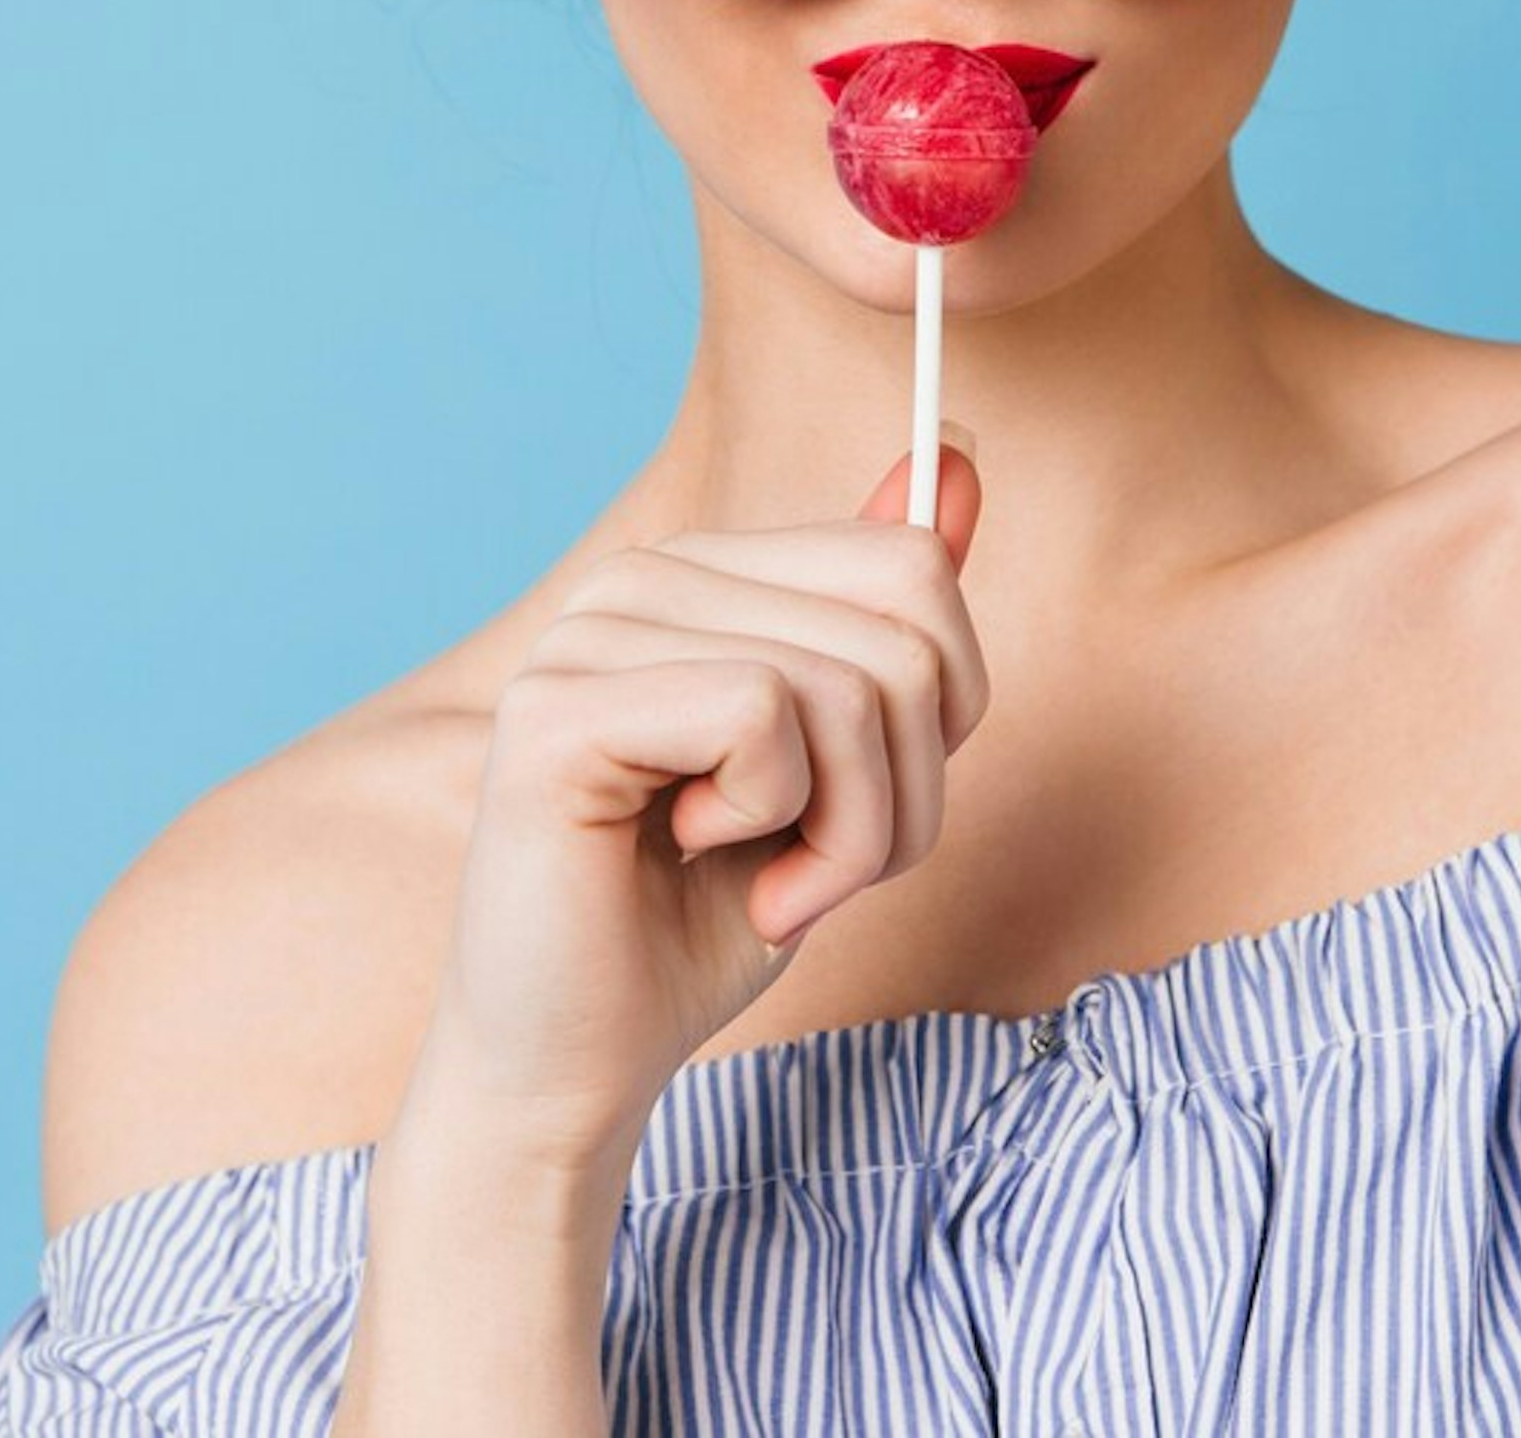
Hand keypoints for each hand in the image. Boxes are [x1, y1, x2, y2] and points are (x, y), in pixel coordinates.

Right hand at [409, 441, 988, 1150]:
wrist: (581, 1061)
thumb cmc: (704, 921)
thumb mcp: (848, 769)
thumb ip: (894, 622)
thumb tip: (962, 459)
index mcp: (704, 573)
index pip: (913, 562)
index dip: (942, 713)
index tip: (865, 805)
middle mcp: (639, 577)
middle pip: (903, 626)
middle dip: (904, 791)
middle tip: (816, 868)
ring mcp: (588, 634)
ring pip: (846, 684)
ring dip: (849, 832)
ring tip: (768, 878)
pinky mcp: (559, 711)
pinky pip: (763, 715)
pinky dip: (777, 823)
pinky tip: (695, 856)